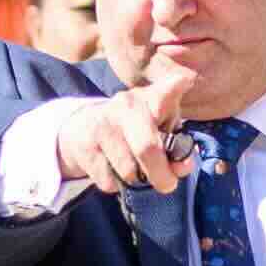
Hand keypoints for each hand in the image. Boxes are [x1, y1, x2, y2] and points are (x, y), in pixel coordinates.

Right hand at [43, 62, 202, 196]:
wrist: (81, 127)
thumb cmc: (133, 129)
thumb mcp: (159, 129)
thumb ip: (178, 148)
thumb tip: (183, 166)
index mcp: (150, 98)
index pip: (166, 89)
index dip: (175, 86)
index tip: (184, 80)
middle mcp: (126, 105)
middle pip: (147, 148)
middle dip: (161, 174)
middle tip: (167, 184)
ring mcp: (102, 124)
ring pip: (128, 171)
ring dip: (135, 180)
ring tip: (132, 167)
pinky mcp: (84, 145)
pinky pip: (108, 181)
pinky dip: (115, 184)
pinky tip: (111, 167)